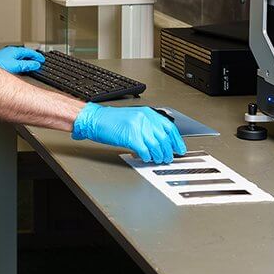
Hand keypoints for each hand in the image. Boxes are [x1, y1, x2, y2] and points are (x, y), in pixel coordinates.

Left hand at [0, 45, 44, 73]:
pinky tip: (20, 67)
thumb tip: (36, 64)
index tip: (42, 60)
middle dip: (33, 57)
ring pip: (20, 56)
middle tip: (39, 61)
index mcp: (15, 51)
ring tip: (31, 65)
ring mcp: (6, 55)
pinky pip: (15, 59)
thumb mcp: (16, 66)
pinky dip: (21, 62)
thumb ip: (27, 65)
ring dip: (26, 60)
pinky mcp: (3, 60)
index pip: (30, 51)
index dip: (37, 56)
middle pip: (25, 53)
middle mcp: (11, 51)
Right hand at [71, 103, 186, 163]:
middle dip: (168, 151)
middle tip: (168, 158)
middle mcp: (144, 118)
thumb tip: (160, 139)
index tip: (179, 148)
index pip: (168, 127)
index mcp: (146, 113)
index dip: (176, 140)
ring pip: (156, 145)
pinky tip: (146, 158)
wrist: (94, 119)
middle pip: (164, 138)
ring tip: (158, 160)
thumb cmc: (109, 120)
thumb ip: (147, 126)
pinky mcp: (130, 136)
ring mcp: (137, 127)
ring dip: (159, 155)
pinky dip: (147, 156)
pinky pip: (144, 150)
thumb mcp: (132, 118)